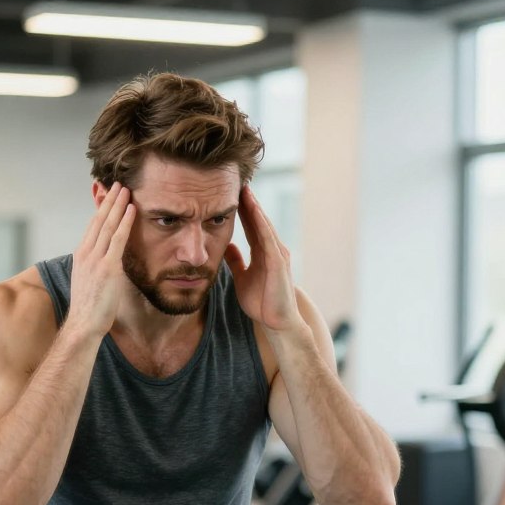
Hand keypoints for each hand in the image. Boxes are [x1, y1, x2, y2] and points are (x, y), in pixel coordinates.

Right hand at [66, 182, 135, 339]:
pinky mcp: (107, 268)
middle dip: (109, 200)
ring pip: (108, 225)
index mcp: (81, 255)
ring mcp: (96, 259)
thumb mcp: (91, 280)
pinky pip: (117, 240)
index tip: (108, 194)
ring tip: (126, 189)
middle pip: (99, 220)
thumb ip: (97, 266)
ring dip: (118, 205)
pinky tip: (131, 210)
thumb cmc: (90, 307)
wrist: (84, 324)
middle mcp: (86, 253)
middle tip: (118, 184)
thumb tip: (107, 260)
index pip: (92, 225)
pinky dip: (125, 223)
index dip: (101, 208)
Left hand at [226, 186, 301, 332]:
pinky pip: (269, 240)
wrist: (276, 323)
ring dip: (256, 208)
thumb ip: (235, 261)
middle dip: (249, 201)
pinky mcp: (279, 264)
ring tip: (246, 190)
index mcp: (262, 252)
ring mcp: (277, 255)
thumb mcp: (241, 277)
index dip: (242, 209)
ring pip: (265, 226)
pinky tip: (255, 212)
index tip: (230, 192)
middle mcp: (272, 249)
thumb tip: (225, 246)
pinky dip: (262, 225)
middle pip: (258, 220)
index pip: (251, 225)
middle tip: (238, 181)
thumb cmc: (262, 303)